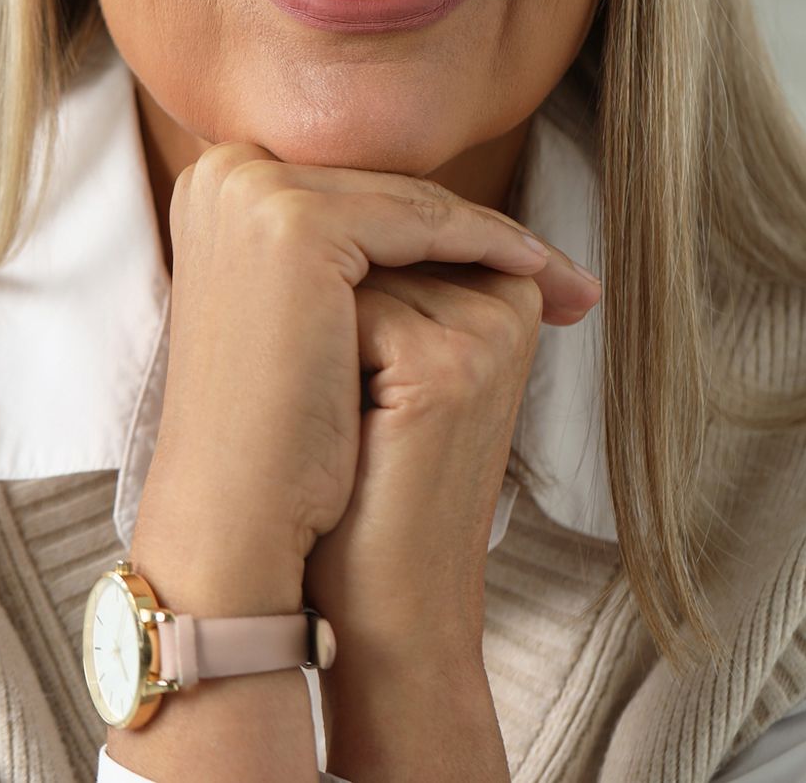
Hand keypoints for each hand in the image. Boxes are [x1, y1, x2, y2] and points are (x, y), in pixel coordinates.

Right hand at [129, 144, 557, 610]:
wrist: (231, 511)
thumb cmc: (271, 426)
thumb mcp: (292, 311)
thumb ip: (333, 251)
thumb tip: (417, 218)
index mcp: (213, 183)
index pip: (350, 189)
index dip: (427, 221)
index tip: (504, 253)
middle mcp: (223, 170)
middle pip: (379, 190)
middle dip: (469, 226)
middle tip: (551, 264)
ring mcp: (254, 191)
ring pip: (405, 201)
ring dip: (492, 235)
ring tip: (556, 274)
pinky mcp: (294, 222)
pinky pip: (419, 221)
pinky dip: (485, 243)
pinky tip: (535, 271)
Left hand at [302, 239, 600, 777]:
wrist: (384, 605)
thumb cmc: (366, 478)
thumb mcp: (383, 362)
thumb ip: (379, 276)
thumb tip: (300, 199)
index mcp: (502, 294)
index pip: (389, 229)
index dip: (340, 296)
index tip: (359, 378)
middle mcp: (505, 303)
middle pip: (368, 243)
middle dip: (331, 318)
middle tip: (358, 413)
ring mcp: (483, 333)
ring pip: (349, 273)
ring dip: (321, 342)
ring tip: (360, 429)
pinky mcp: (446, 369)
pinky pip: (344, 317)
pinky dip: (317, 370)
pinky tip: (350, 438)